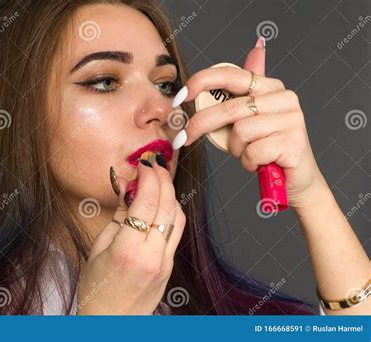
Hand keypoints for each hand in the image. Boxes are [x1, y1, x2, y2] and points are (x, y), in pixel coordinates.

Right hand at [77, 158, 185, 314]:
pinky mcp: (171, 265)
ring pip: (178, 217)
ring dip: (170, 193)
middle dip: (162, 178)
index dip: (148, 177)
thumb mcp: (99, 248)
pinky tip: (161, 202)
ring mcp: (165, 262)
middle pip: (167, 206)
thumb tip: (126, 186)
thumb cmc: (97, 288)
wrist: (112, 321)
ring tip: (158, 178)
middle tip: (153, 164)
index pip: (146, 203)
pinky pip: (176, 231)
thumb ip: (117, 215)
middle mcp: (152, 255)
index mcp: (127, 250)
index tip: (143, 164)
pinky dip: (171, 210)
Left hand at [172, 37, 326, 208]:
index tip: (179, 97)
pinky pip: (252, 151)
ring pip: (240, 132)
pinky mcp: (293, 142)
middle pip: (229, 107)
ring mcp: (292, 119)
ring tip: (248, 154)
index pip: (231, 75)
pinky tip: (260, 164)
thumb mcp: (250, 117)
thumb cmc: (267, 148)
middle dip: (199, 125)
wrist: (294, 179)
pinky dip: (249, 162)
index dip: (201, 81)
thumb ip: (246, 90)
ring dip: (235, 149)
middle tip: (183, 139)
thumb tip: (257, 45)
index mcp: (270, 87)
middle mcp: (284, 97)